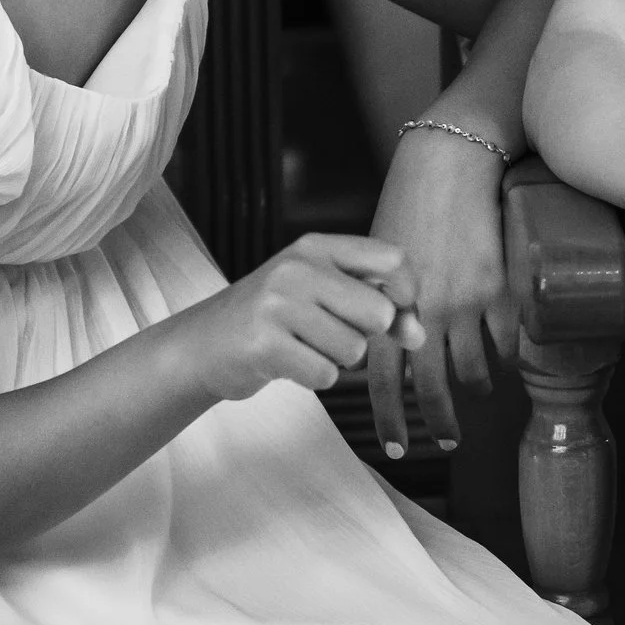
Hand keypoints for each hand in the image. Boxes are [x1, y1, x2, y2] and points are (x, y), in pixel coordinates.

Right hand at [183, 234, 423, 402]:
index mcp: (316, 247)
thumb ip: (377, 306)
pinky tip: (288, 363)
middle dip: (367, 335)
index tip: (396, 312)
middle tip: (331, 333)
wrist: (204, 344)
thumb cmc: (278, 319)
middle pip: (380, 312)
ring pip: (354, 349)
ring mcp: (277, 305)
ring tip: (304, 346)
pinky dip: (315, 377)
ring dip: (338, 360)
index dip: (408, 292)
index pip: (393, 259)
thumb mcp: (324, 296)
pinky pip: (326, 374)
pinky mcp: (264, 345)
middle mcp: (297, 268)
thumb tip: (420, 336)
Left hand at [364, 126, 518, 456]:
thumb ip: (382, 303)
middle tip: (448, 443)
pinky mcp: (500, 289)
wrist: (450, 163)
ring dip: (478, 390)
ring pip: (475, 371)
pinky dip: (508, 357)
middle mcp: (423, 312)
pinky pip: (508, 342)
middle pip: (431, 387)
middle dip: (440, 423)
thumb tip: (392, 343)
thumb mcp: (379, 258)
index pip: (381, 378)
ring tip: (482, 394)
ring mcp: (465, 303)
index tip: (398, 447)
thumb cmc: (408, 204)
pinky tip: (507, 359)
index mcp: (385, 306)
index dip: (389, 418)